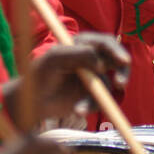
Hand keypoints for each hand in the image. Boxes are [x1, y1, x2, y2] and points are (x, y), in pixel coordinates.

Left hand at [4, 32, 130, 123]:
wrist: (30, 103)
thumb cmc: (38, 75)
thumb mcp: (53, 60)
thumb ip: (77, 55)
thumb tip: (102, 64)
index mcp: (82, 44)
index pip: (105, 43)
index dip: (116, 50)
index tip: (123, 61)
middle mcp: (91, 59)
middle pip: (117, 60)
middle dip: (122, 72)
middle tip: (120, 84)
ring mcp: (92, 77)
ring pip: (109, 85)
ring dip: (97, 98)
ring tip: (79, 109)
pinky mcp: (91, 95)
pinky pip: (101, 100)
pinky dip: (91, 106)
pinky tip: (77, 110)